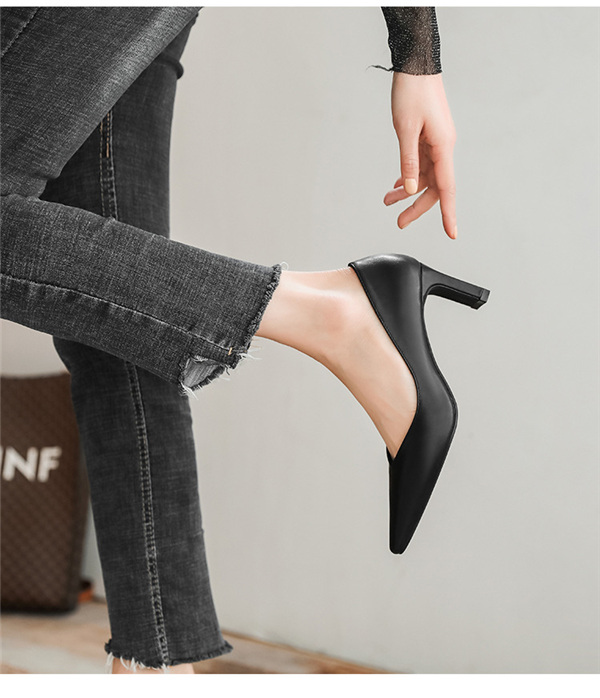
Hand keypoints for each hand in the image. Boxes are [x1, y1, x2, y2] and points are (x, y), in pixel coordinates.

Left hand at [383, 72, 456, 239]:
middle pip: (434, 187)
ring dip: (408, 191)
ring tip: (388, 201)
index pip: (447, 188)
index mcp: (444, 147)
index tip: (452, 233)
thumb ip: (409, 162)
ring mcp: (436, 143)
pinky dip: (409, 175)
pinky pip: (421, 164)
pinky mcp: (428, 138)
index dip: (448, 213)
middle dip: (416, 207)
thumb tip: (412, 189)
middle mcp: (443, 148)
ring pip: (425, 176)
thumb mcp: (405, 130)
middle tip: (399, 222)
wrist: (416, 66)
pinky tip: (397, 184)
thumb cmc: (412, 93)